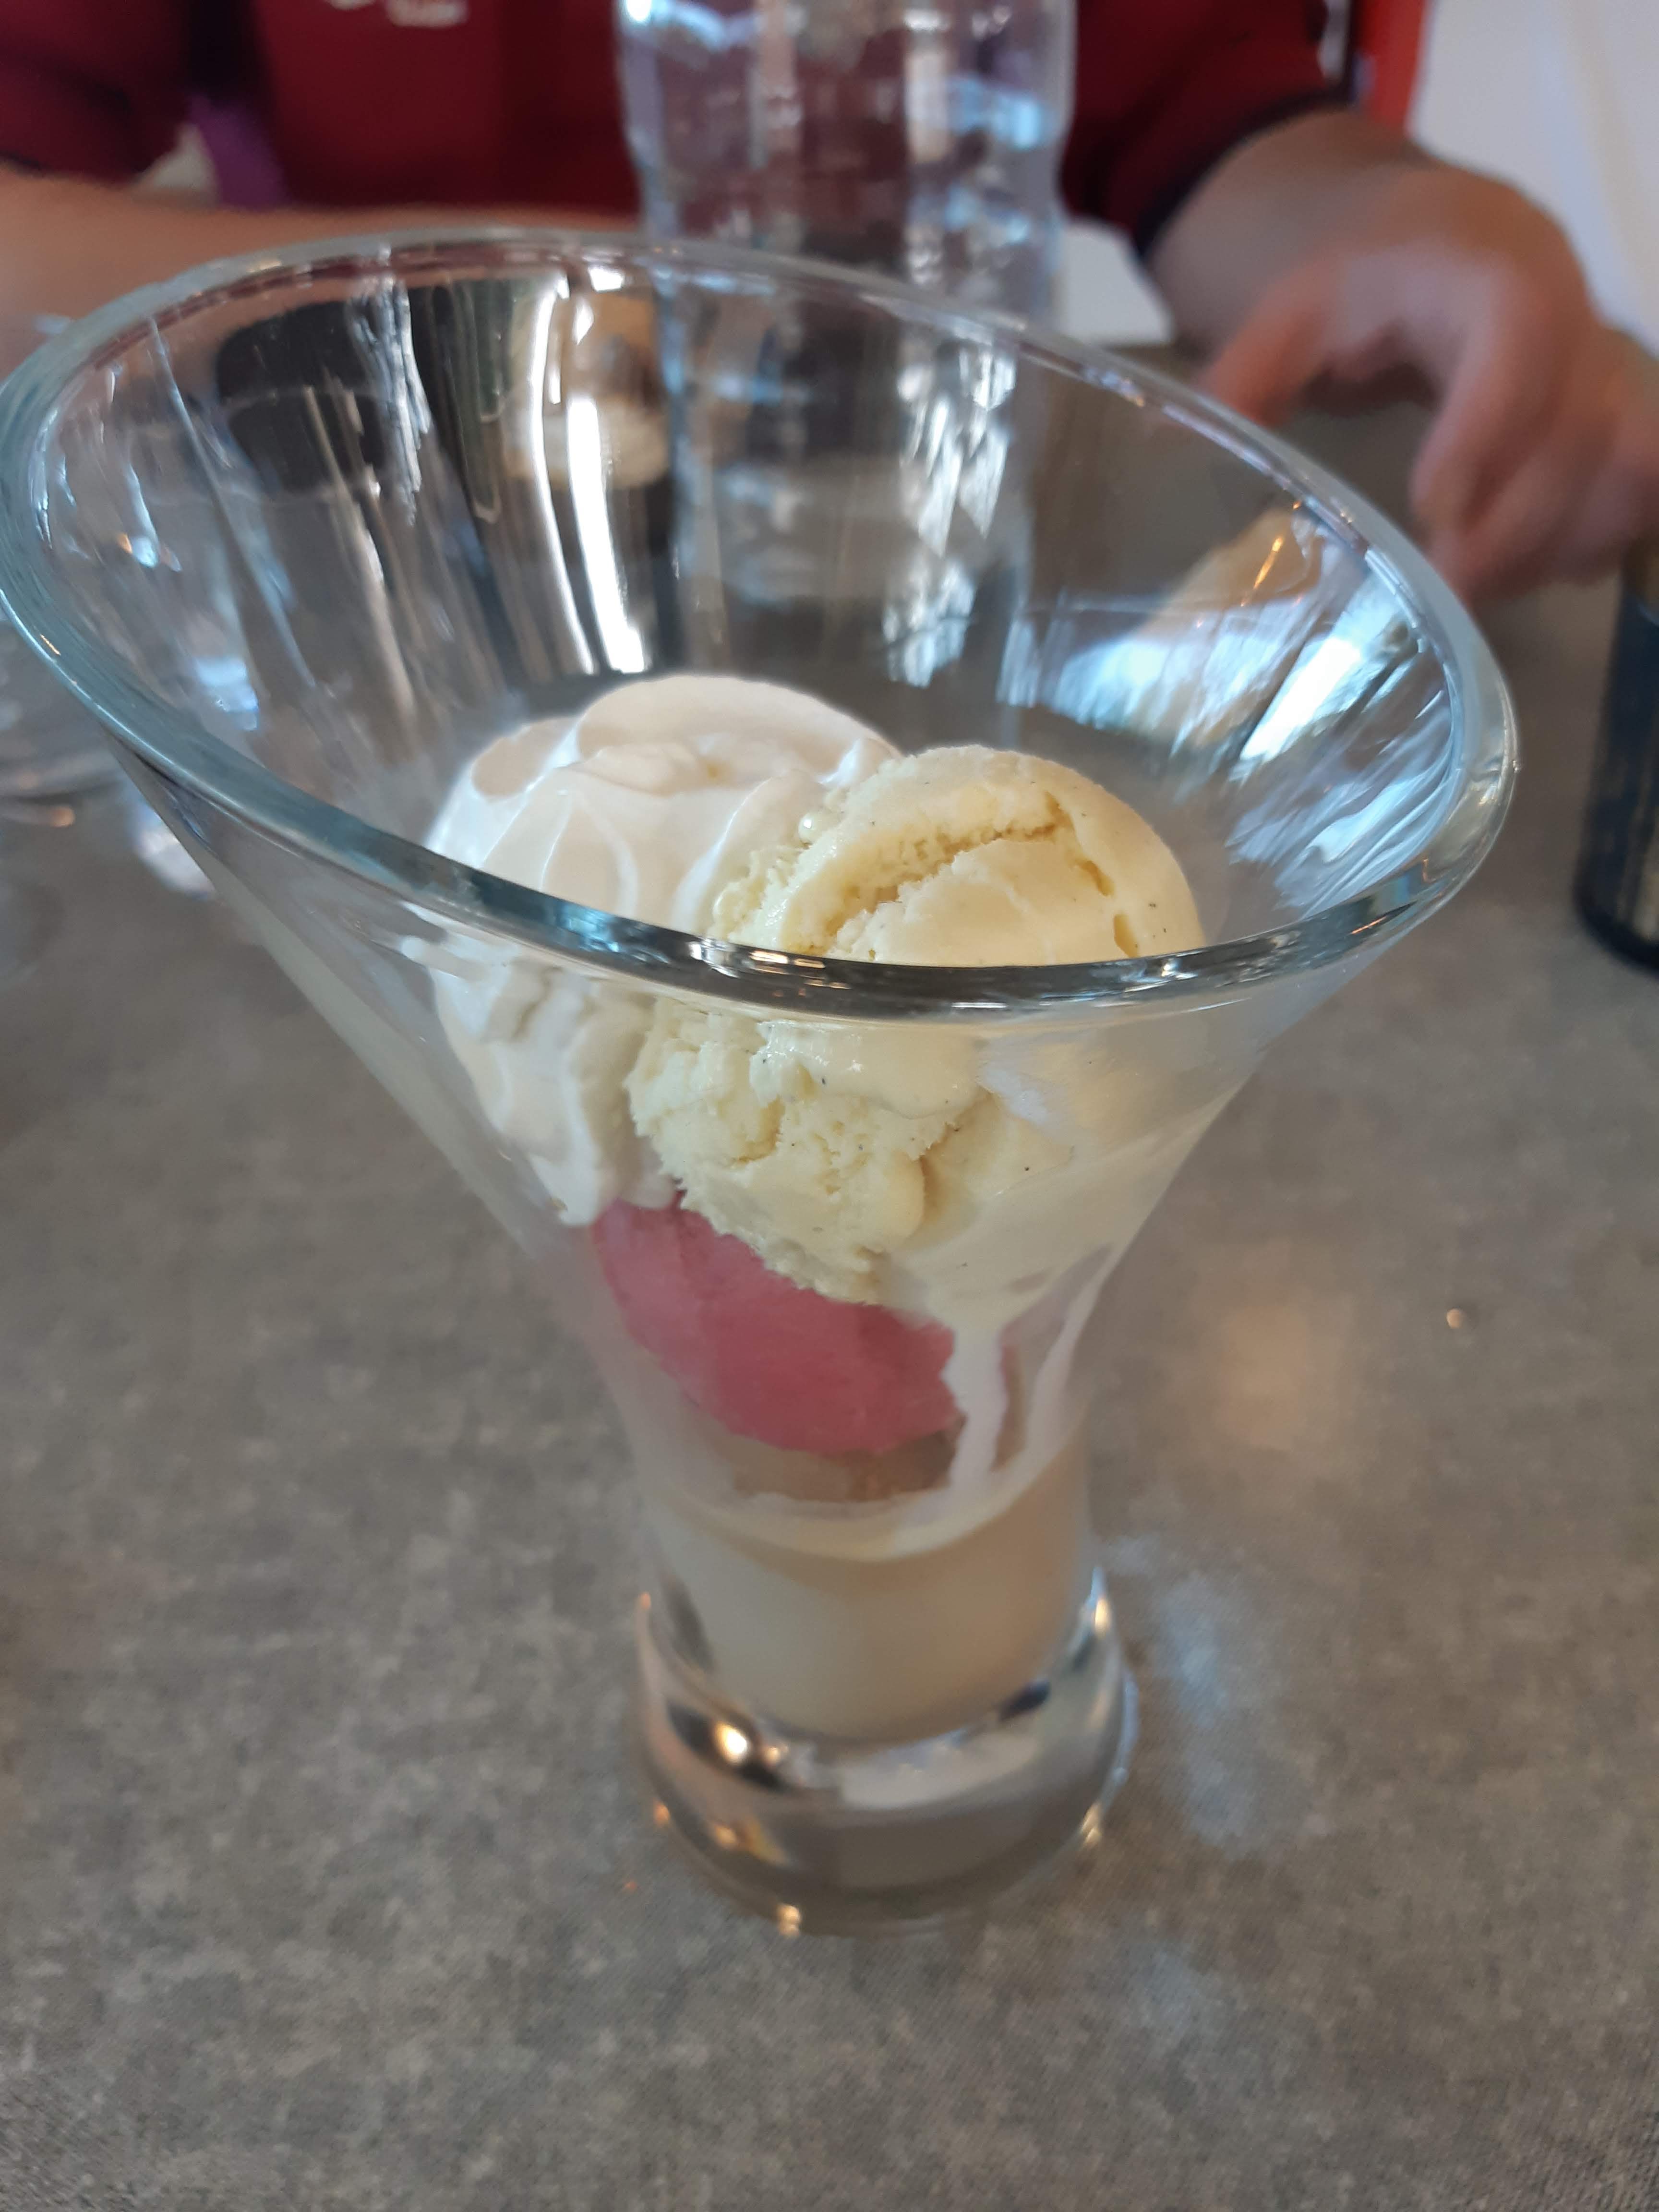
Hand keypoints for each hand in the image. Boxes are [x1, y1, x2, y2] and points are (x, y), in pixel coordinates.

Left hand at [1201, 164, 1658, 598]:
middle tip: (1448, 590)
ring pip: (1616, 465)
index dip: (1486, 427)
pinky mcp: (1616, 414)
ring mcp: (1601, 369)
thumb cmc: (1368, 277)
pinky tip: (1522, 571)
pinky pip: (1634, 487)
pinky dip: (1588, 539)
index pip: (1515, 338)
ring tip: (1477, 588)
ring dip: (1552, 543)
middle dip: (1514, 521)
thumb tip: (1186, 437)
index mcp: (1488, 273)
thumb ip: (1247, 371)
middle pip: (1573, 425)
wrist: (1448, 236)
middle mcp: (1567, 316)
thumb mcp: (1296, 307)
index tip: (1435, 511)